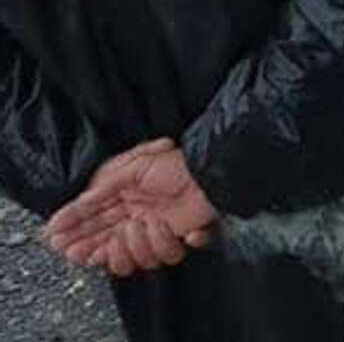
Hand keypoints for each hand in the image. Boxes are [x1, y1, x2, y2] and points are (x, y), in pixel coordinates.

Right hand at [47, 139, 217, 277]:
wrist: (209, 173)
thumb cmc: (174, 165)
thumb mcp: (134, 167)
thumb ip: (106, 187)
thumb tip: (82, 202)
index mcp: (125, 198)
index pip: (93, 218)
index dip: (74, 228)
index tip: (56, 237)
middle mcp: (137, 217)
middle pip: (106, 242)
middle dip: (88, 248)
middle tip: (74, 252)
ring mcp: (156, 231)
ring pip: (135, 256)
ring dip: (135, 244)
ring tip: (138, 225)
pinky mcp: (178, 239)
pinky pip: (165, 255)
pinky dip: (166, 243)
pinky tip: (167, 228)